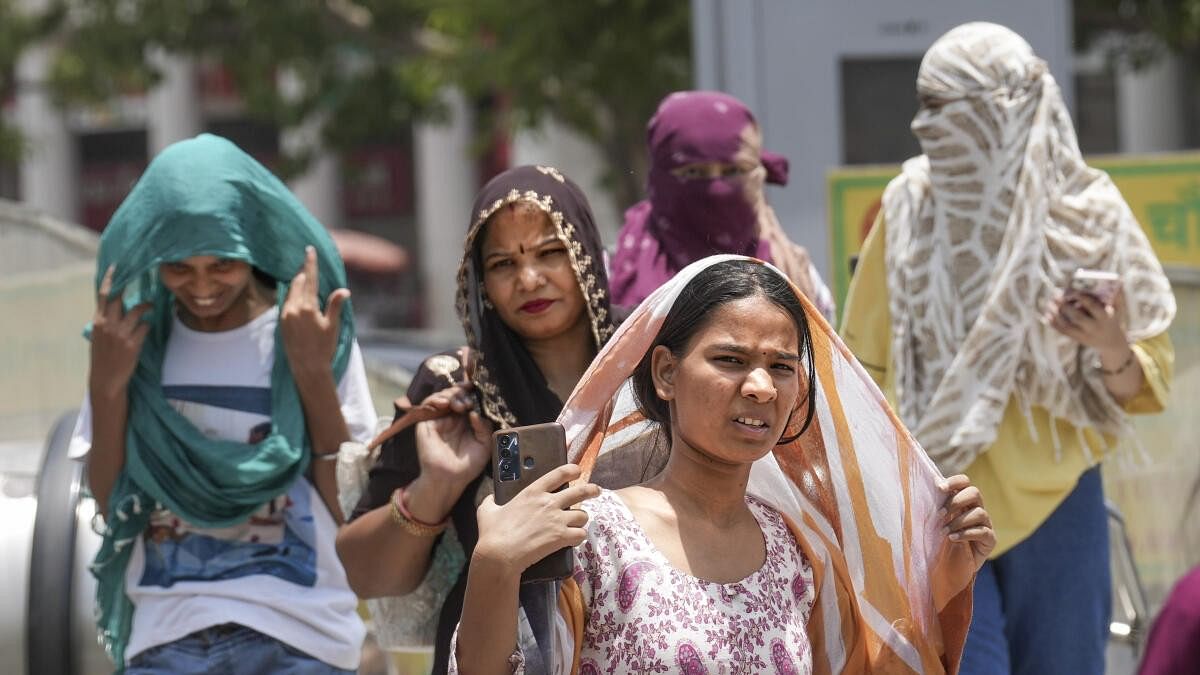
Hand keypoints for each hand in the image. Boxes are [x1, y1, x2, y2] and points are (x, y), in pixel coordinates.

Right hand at [89, 265, 151, 396]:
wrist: (106, 379)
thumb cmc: (104, 355)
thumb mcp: (99, 335)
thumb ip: (106, 319)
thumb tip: (118, 303)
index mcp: (98, 320)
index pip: (104, 294)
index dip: (111, 278)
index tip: (117, 265)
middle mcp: (107, 325)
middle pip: (121, 297)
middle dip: (131, 285)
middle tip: (142, 276)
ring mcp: (120, 334)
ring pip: (138, 311)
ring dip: (147, 306)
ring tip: (150, 306)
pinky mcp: (133, 344)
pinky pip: (146, 327)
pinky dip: (148, 325)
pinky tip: (147, 328)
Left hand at [281, 246, 348, 375]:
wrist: (307, 368)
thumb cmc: (324, 348)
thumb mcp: (333, 326)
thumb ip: (335, 306)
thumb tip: (344, 290)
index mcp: (307, 307)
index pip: (309, 279)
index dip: (309, 263)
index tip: (309, 249)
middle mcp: (293, 309)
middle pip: (297, 282)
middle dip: (303, 272)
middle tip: (308, 262)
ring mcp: (285, 316)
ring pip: (290, 292)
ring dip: (297, 283)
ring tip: (303, 277)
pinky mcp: (281, 323)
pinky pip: (286, 302)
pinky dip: (293, 295)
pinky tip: (297, 295)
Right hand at [413, 383, 492, 487]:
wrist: (451, 479)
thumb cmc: (468, 465)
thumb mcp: (485, 444)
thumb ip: (484, 426)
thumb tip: (475, 413)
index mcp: (465, 420)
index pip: (465, 398)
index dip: (469, 391)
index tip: (475, 388)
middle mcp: (451, 417)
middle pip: (453, 394)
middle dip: (461, 393)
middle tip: (468, 403)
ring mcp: (438, 419)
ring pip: (441, 396)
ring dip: (451, 395)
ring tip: (460, 406)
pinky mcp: (425, 424)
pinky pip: (427, 405)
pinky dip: (435, 399)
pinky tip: (445, 404)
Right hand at [473, 464, 599, 576]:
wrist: (500, 554)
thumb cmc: (492, 532)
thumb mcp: (487, 510)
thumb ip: (491, 500)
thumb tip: (491, 498)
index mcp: (533, 492)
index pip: (559, 474)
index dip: (572, 469)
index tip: (577, 470)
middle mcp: (549, 502)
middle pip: (580, 491)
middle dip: (591, 490)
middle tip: (595, 490)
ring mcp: (557, 520)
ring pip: (583, 515)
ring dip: (581, 519)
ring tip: (578, 523)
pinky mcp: (561, 537)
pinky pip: (581, 534)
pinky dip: (579, 537)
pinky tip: (575, 539)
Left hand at [939, 474, 994, 570]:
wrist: (948, 568)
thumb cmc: (939, 541)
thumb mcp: (933, 521)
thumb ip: (933, 504)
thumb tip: (928, 483)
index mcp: (962, 501)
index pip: (964, 482)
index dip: (955, 481)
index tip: (939, 488)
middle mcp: (976, 509)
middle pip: (975, 493)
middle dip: (956, 501)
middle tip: (940, 514)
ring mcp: (985, 524)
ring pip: (979, 512)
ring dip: (958, 521)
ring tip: (944, 532)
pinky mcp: (990, 540)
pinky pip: (983, 531)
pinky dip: (965, 534)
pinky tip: (952, 539)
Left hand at [1045, 288, 1128, 359]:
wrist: (1112, 342)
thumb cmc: (1113, 318)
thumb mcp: (1119, 308)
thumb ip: (1118, 295)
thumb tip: (1119, 279)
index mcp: (1105, 317)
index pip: (1092, 306)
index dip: (1082, 297)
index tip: (1072, 290)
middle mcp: (1094, 327)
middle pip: (1077, 317)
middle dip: (1065, 306)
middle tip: (1055, 295)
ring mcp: (1085, 334)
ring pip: (1067, 326)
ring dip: (1056, 314)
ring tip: (1049, 303)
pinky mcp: (1077, 338)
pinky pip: (1063, 332)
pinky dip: (1054, 323)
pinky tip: (1046, 315)